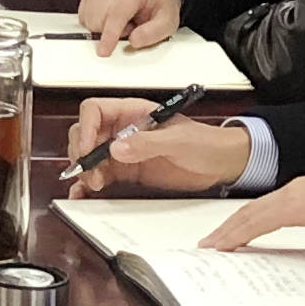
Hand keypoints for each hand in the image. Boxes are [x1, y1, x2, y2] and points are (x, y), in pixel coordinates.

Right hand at [61, 101, 249, 194]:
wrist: (222, 164)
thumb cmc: (205, 142)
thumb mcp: (178, 140)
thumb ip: (147, 143)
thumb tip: (116, 148)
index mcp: (132, 112)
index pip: (95, 111)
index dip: (86, 128)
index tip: (90, 150)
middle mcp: (122, 130)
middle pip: (85, 133)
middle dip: (82, 153)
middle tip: (91, 174)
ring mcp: (123, 151)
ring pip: (89, 156)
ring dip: (85, 171)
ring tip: (94, 185)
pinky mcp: (127, 171)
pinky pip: (100, 175)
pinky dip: (88, 185)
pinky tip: (84, 194)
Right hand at [74, 0, 182, 51]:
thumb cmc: (159, 5)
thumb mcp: (168, 22)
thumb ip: (153, 33)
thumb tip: (134, 41)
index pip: (117, 14)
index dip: (109, 35)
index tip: (103, 51)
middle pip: (98, 20)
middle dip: (112, 32)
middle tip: (130, 26)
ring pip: (88, 20)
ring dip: (102, 28)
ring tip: (121, 21)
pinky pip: (83, 18)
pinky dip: (95, 23)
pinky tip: (109, 17)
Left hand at [205, 160, 304, 250]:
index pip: (268, 209)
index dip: (248, 222)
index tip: (234, 235)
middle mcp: (295, 191)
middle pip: (252, 211)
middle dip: (230, 227)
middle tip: (212, 242)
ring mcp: (292, 197)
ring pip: (249, 215)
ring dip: (228, 232)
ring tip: (212, 246)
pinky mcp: (293, 207)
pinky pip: (257, 223)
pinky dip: (238, 234)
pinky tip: (226, 245)